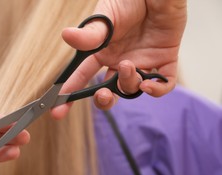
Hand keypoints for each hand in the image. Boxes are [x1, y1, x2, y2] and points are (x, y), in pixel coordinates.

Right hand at [52, 0, 186, 117]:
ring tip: (127, 65)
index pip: (82, 77)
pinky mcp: (165, 59)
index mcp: (101, 52)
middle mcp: (119, 61)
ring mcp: (142, 62)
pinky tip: (149, 85)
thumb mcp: (106, 16)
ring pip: (132, 89)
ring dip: (128, 83)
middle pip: (108, 91)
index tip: (58, 110)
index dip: (70, 94)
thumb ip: (90, 33)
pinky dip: (157, 90)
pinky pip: (163, 84)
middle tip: (102, 95)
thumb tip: (66, 36)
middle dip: (103, 100)